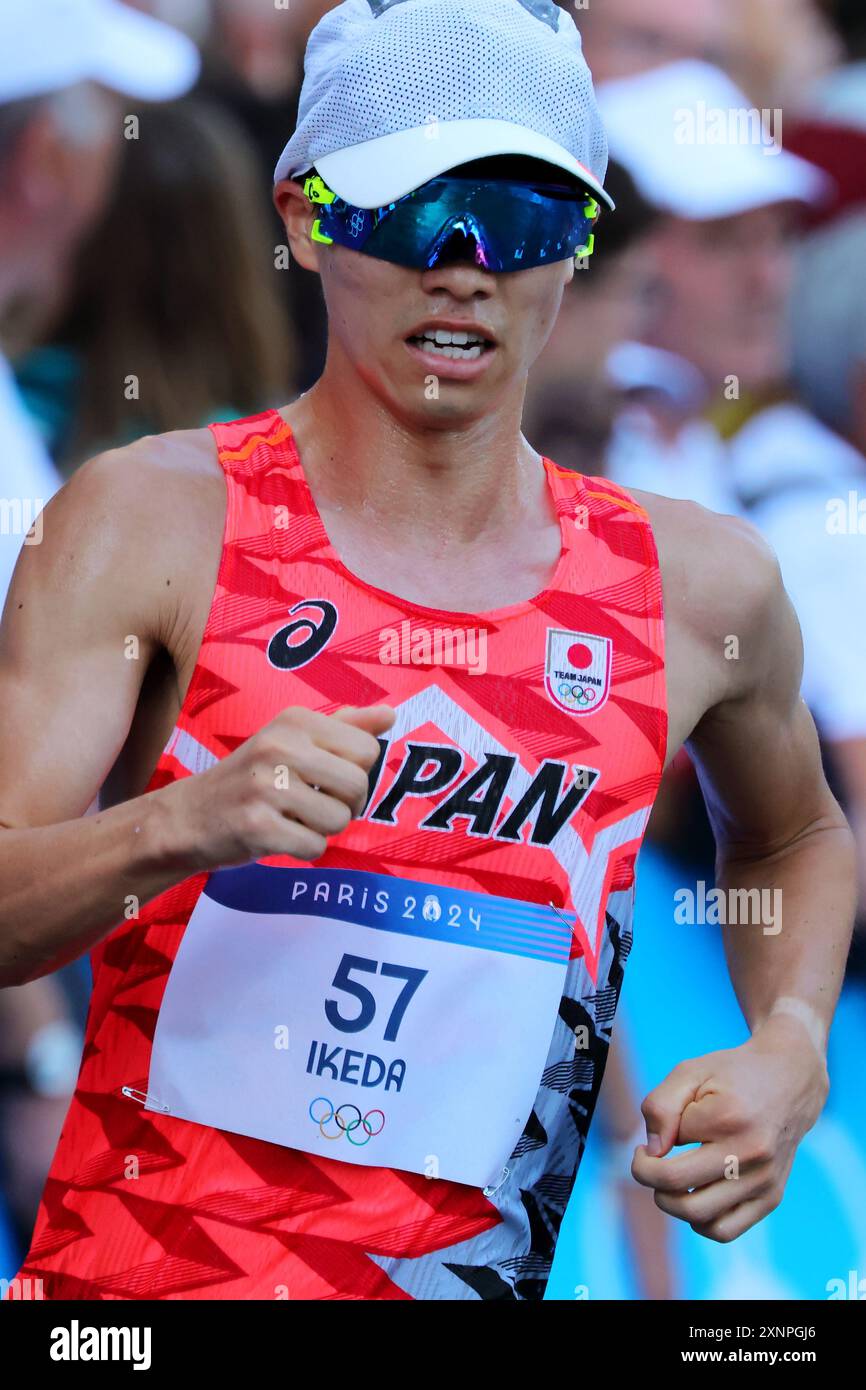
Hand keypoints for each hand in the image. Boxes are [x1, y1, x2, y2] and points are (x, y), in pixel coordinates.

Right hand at [163, 703, 394, 870]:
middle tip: (316, 804)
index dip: (357, 773)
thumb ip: (344, 727)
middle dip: (347, 804)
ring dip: (323, 829)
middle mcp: (279, 747)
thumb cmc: (252, 777)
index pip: (367, 750)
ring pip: (339, 820)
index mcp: (294, 721)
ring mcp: (266, 787)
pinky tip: (279, 836)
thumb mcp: (292, 740)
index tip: (330, 779)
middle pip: (359, 785)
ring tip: (294, 819)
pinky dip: (304, 850)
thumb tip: (390, 715)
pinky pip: (315, 847)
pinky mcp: (258, 827)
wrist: (190, 816)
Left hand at [630, 1013, 829, 1242]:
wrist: (789, 1079)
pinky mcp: (772, 1197)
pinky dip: (700, 1222)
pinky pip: (726, 1230)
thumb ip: (660, 1107)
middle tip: (648, 1163)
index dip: (649, 1147)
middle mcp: (750, 1154)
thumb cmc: (732, 1075)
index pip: (667, 1150)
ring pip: (700, 1217)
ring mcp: (764, 1180)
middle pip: (678, 1191)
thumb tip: (654, 1152)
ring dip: (670, 1203)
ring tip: (671, 1180)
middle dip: (649, 1178)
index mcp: (727, 1119)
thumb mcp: (689, 1072)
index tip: (653, 1138)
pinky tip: (695, 1196)